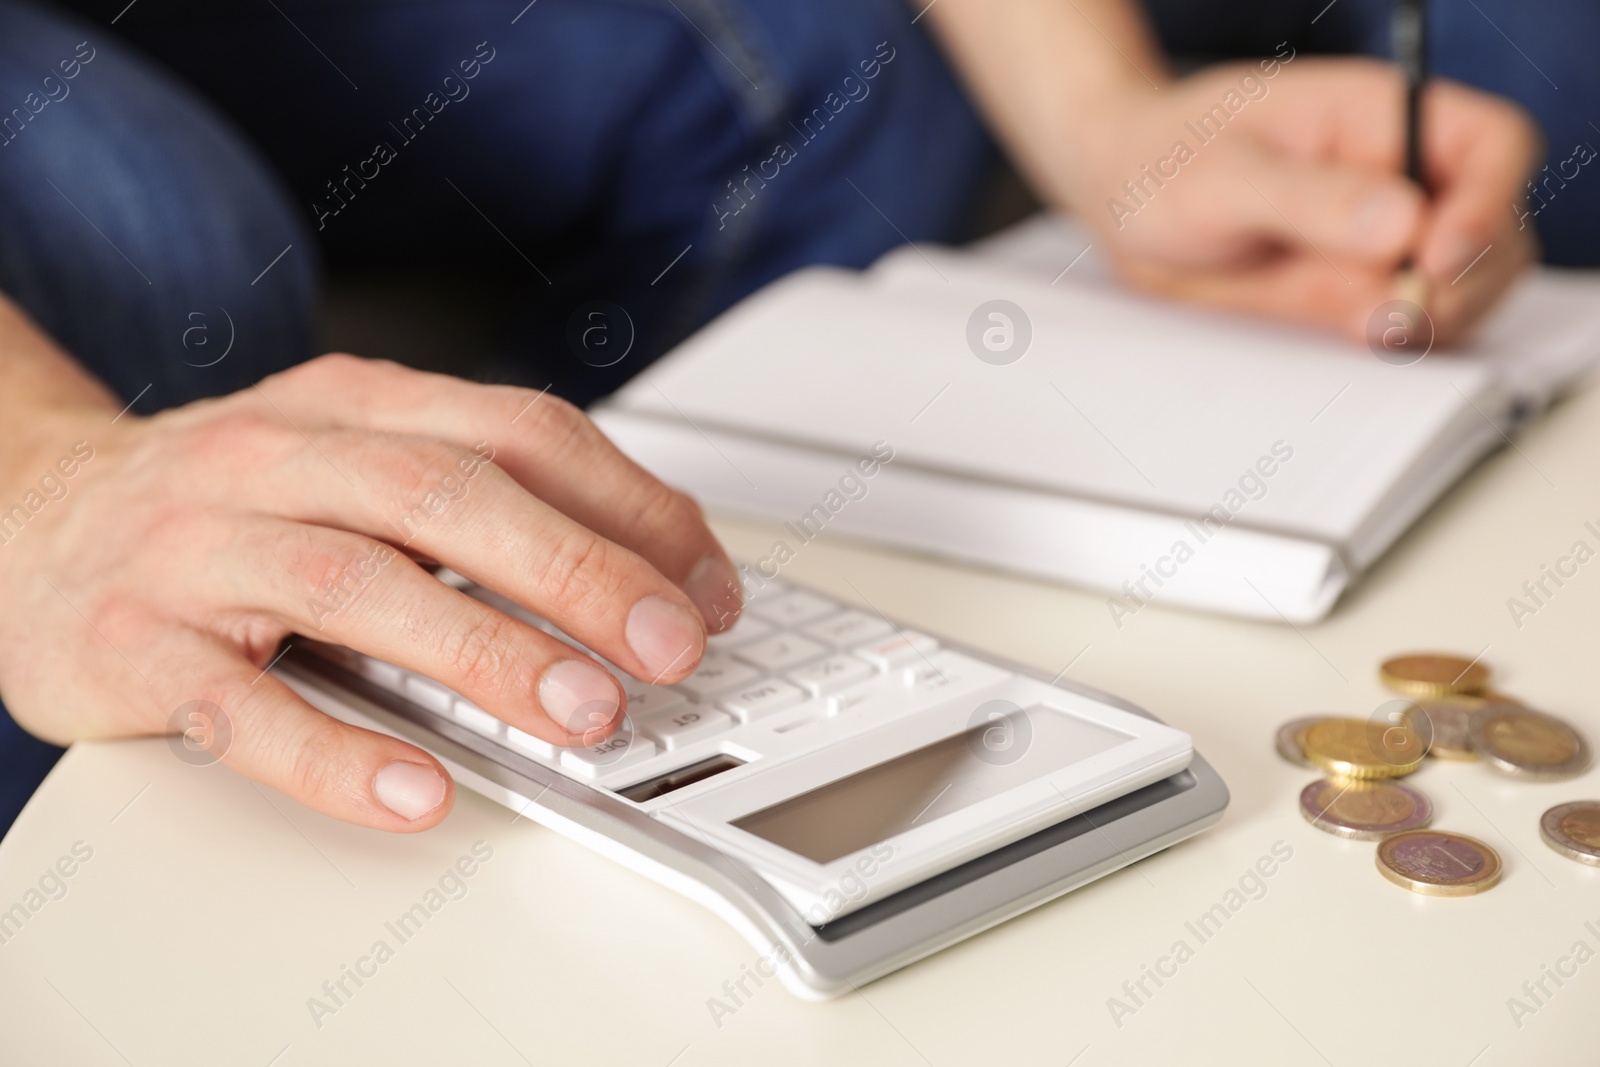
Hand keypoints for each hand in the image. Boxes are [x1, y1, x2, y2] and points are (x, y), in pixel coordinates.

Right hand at [0, 354, 741, 830]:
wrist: (31, 513)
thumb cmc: (233, 502)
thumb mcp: (356, 460)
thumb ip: (483, 497)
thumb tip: (647, 571)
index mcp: (353, 404)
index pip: (519, 432)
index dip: (628, 506)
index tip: (705, 584)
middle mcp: (277, 459)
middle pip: (447, 497)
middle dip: (577, 571)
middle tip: (669, 646)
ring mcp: (200, 549)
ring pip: (355, 587)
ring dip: (484, 651)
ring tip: (584, 713)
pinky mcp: (132, 645)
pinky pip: (238, 705)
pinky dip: (334, 753)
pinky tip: (416, 789)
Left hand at [1058, 57, 1542, 342]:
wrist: (1116, 195)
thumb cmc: (1162, 160)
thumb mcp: (1220, 178)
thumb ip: (1308, 200)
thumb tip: (1401, 226)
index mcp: (1383, 118)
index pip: (1490, 147)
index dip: (1487, 203)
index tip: (1436, 257)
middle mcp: (1400, 178)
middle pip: (1493, 231)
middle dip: (1466, 282)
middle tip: (1400, 318)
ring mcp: (1384, 240)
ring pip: (1462, 288)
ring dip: (1439, 321)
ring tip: (1374, 331)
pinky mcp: (1355, 291)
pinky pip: (1405, 324)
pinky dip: (1399, 345)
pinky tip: (1361, 344)